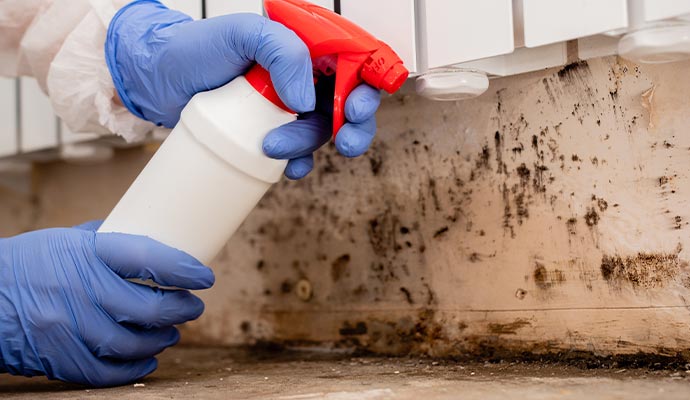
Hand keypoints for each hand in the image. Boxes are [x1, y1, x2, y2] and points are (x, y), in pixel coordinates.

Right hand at [0, 222, 214, 386]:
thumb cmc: (28, 262)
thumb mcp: (66, 239)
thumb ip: (108, 242)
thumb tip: (152, 242)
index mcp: (85, 253)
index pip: (147, 259)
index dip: (182, 270)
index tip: (204, 276)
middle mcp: (79, 290)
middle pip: (148, 308)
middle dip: (181, 310)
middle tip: (192, 307)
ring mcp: (67, 327)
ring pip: (132, 344)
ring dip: (161, 340)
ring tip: (171, 332)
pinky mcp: (58, 357)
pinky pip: (106, 372)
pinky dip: (134, 368)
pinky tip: (148, 359)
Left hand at [105, 1, 380, 179]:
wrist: (159, 80)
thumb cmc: (196, 48)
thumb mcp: (241, 34)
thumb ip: (282, 52)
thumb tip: (306, 100)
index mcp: (305, 47)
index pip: (353, 63)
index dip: (366, 88)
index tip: (355, 108)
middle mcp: (302, 76)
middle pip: (348, 103)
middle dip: (353, 126)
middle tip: (343, 141)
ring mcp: (287, 107)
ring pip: (321, 131)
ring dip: (309, 146)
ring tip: (273, 147)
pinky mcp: (271, 132)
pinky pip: (298, 153)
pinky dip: (298, 164)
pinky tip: (287, 170)